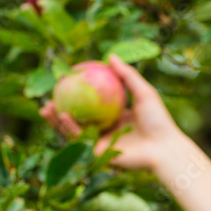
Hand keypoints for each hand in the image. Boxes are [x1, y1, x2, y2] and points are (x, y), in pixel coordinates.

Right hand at [40, 55, 183, 172]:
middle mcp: (105, 130)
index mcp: (115, 116)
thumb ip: (127, 75)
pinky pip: (81, 140)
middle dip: (59, 110)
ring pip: (73, 131)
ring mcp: (101, 142)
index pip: (91, 104)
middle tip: (47, 97)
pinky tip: (62, 115)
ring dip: (57, 120)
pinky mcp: (99, 153)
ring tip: (45, 108)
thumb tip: (109, 56)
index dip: (76, 95)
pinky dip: (70, 128)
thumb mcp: (144, 92)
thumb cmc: (159, 120)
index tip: (63, 83)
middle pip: (77, 118)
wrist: (164, 148)